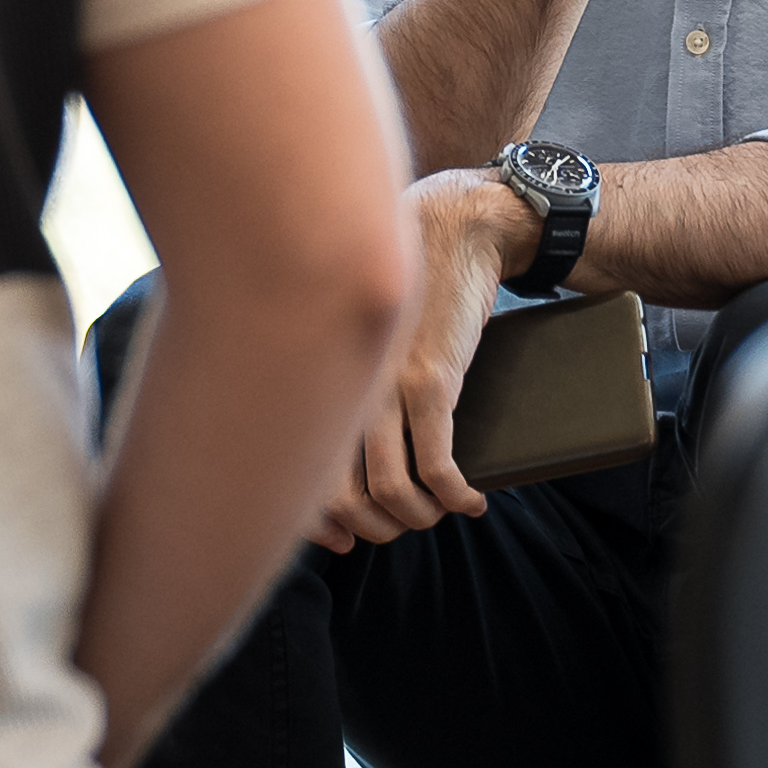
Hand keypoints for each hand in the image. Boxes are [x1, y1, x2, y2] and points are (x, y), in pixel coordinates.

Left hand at [316, 176, 525, 548]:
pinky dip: (455, 497)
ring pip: (392, 493)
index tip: (348, 539)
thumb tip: (339, 443)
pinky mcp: (432, 381)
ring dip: (421, 518)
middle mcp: (338, 387)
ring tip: (441, 511)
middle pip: (340, 499)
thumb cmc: (400, 283)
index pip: (296, 475)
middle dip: (377, 529)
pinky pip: (438, 468)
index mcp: (312, 376)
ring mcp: (383, 388)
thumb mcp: (354, 331)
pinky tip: (472, 500)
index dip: (321, 526)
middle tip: (403, 524)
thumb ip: (341, 380)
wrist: (454, 229)